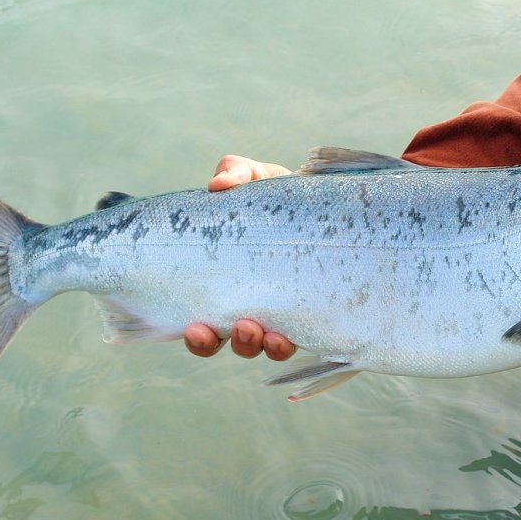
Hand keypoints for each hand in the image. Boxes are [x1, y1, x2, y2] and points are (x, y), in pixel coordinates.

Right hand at [183, 155, 297, 359]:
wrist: (325, 201)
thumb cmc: (278, 195)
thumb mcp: (254, 178)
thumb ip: (235, 173)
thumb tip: (218, 185)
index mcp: (228, 283)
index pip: (204, 321)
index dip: (198, 335)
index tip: (195, 327)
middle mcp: (250, 304)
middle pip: (233, 342)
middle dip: (235, 343)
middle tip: (241, 328)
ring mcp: (281, 310)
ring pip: (264, 345)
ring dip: (261, 345)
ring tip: (266, 334)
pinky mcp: (311, 310)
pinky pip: (299, 337)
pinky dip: (289, 341)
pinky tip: (288, 335)